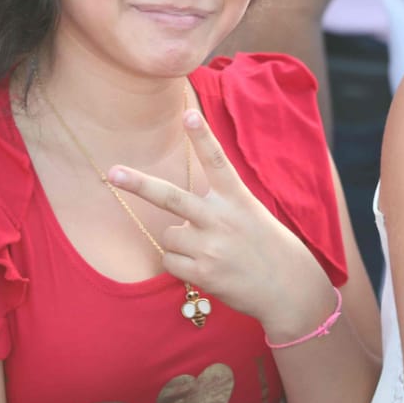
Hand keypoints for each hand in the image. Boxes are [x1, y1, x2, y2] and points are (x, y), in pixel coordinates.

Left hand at [106, 111, 330, 333]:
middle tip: (113, 172)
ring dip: (179, 243)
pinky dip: (181, 265)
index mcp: (238, 198)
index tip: (188, 114)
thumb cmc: (268, 248)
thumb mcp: (252, 215)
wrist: (290, 289)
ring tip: (207, 251)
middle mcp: (222, 219)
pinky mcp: (204, 273)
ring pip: (168, 235)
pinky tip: (206, 270)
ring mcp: (211, 246)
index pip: (216, 161)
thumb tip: (176, 221)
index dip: (202, 136)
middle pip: (171, 196)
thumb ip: (218, 209)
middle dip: (138, 184)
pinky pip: (170, 262)